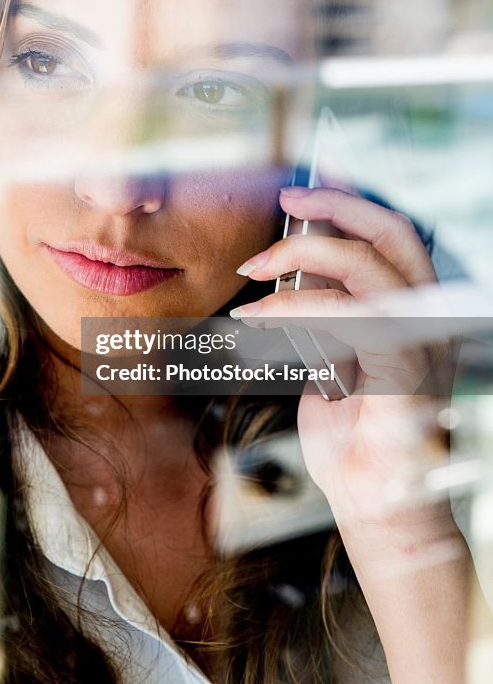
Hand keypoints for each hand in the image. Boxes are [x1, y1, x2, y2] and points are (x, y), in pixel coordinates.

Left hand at [230, 186, 453, 532]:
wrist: (376, 508)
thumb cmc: (351, 438)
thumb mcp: (329, 358)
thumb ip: (323, 312)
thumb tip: (294, 265)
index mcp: (414, 312)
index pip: (394, 237)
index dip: (356, 199)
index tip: (313, 175)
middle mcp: (427, 320)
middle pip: (393, 233)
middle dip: (336, 205)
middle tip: (287, 199)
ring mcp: (422, 343)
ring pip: (367, 266)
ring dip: (302, 255)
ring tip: (254, 267)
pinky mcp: (404, 370)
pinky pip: (347, 316)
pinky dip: (293, 308)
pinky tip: (255, 315)